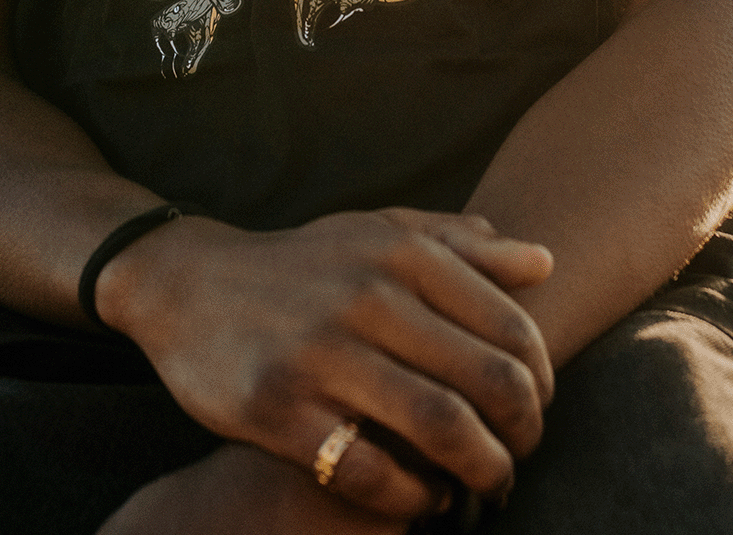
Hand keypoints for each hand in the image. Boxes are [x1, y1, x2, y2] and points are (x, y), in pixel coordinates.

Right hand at [96, 207, 553, 521]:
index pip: (511, 328)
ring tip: (483, 487)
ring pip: (442, 430)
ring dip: (480, 474)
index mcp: (400, 252)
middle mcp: (367, 295)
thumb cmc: (303, 264)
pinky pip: (370, 472)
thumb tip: (543, 261)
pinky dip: (413, 499)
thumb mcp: (376, 233)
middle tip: (519, 456)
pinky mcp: (278, 408)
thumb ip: (460, 245)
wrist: (189, 284)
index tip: (535, 407)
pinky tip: (421, 498)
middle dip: (522, 435)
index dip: (542, 381)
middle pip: (489, 383)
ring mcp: (321, 352)